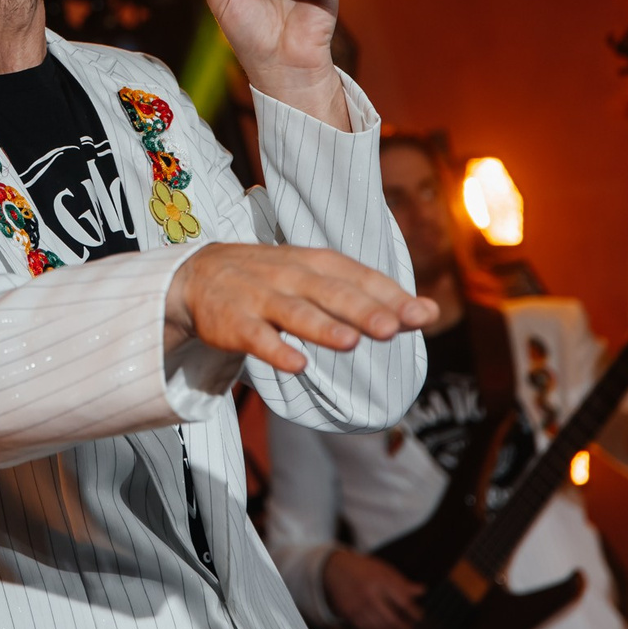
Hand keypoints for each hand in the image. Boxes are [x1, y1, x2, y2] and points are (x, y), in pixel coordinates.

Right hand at [164, 242, 439, 372]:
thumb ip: (369, 296)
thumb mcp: (318, 277)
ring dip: (322, 327)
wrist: (198, 274)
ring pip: (295, 312)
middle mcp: (291, 276)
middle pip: (331, 293)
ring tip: (350, 343)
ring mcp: (260, 298)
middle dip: (363, 310)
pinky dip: (275, 350)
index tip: (424, 315)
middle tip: (394, 328)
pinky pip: (256, 337)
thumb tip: (429, 312)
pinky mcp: (233, 323)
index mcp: (316, 263)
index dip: (391, 296)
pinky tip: (297, 365)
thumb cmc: (273, 279)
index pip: (359, 278)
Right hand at [324, 549, 424, 628]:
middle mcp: (369, 594)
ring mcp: (358, 606)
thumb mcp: (383, 569)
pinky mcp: (349, 615)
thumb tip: (423, 590)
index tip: (420, 617)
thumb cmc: (364, 569)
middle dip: (404, 628)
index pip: (402, 600)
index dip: (414, 612)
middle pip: (391, 618)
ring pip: (379, 627)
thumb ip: (402, 582)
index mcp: (380, 580)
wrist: (334, 570)